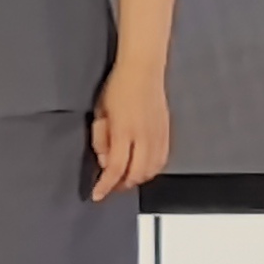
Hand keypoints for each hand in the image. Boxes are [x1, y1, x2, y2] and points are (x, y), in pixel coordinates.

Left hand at [89, 57, 170, 197]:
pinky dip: (151, 169)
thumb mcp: (100, 112)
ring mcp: (158, 135)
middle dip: (121, 185)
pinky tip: (142, 167)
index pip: (115, 168)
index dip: (106, 185)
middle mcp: (144, 136)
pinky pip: (162, 159)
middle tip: (110, 186)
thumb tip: (104, 161)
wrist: (143, 69)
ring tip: (125, 177)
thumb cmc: (117, 87)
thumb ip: (101, 139)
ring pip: (151, 170)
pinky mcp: (166, 132)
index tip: (97, 194)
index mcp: (124, 130)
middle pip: (136, 174)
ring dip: (137, 178)